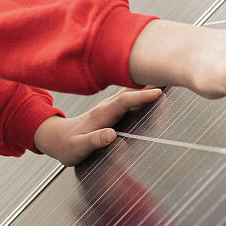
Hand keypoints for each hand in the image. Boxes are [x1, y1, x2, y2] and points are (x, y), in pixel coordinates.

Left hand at [33, 87, 161, 164]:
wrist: (56, 138)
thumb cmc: (67, 145)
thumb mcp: (77, 148)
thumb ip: (93, 141)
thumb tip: (111, 135)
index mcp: (100, 115)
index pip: (123, 102)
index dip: (140, 97)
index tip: (157, 93)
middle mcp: (105, 107)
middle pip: (129, 92)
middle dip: (148, 85)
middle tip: (169, 78)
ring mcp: (108, 107)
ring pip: (129, 92)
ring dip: (146, 86)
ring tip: (165, 79)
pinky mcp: (110, 109)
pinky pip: (128, 97)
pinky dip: (140, 91)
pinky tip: (151, 88)